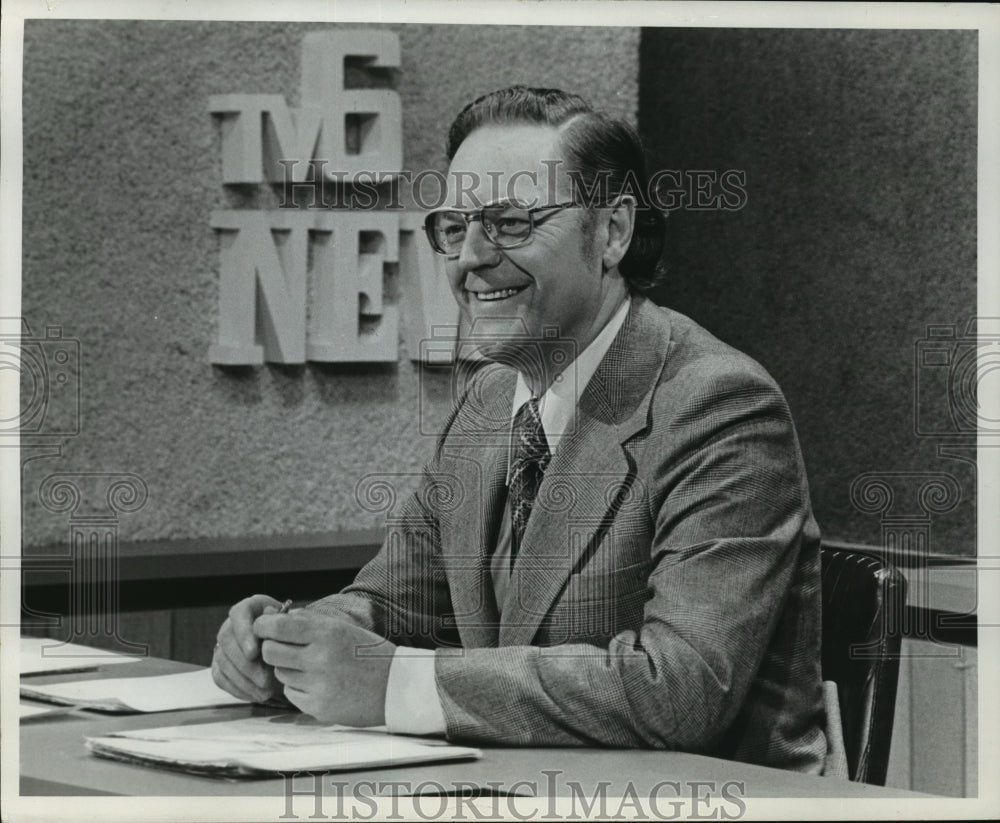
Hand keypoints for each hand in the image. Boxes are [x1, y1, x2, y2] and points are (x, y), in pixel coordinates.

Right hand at [212, 594, 284, 702]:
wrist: (290, 650)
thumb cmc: (292, 636)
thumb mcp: (292, 627)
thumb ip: (281, 623)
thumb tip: (269, 617)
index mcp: (251, 608)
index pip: (239, 613)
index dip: (244, 633)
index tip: (254, 653)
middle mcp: (232, 624)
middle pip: (227, 640)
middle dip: (245, 664)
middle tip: (265, 681)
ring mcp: (224, 645)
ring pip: (222, 661)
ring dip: (244, 680)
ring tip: (266, 692)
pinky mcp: (220, 664)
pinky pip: (220, 677)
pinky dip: (237, 689)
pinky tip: (255, 695)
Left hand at [254, 610, 395, 725]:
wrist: (396, 687)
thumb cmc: (369, 653)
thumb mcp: (344, 628)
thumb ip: (309, 621)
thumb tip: (275, 615)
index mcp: (328, 633)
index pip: (277, 626)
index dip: (263, 625)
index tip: (263, 626)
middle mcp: (321, 658)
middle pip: (270, 652)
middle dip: (271, 648)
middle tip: (283, 647)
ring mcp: (319, 685)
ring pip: (280, 673)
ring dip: (288, 668)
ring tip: (310, 666)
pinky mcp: (318, 708)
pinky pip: (291, 693)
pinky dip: (298, 687)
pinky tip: (318, 684)